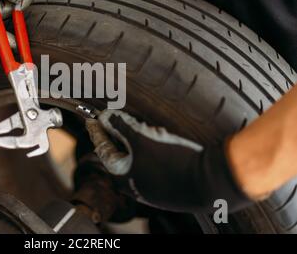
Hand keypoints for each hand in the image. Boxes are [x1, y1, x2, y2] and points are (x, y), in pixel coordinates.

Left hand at [97, 110, 250, 213]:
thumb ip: (122, 126)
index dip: (98, 130)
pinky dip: (152, 148)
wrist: (209, 182)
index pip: (103, 148)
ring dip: (137, 140)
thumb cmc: (173, 162)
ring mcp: (150, 187)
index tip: (92, 119)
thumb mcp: (142, 139)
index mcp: (122, 175)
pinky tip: (160, 140)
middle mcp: (133, 185)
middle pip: (120, 153)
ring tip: (143, 127)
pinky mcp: (166, 186)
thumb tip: (106, 116)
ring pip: (137, 157)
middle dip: (119, 134)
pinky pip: (153, 163)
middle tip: (115, 119)